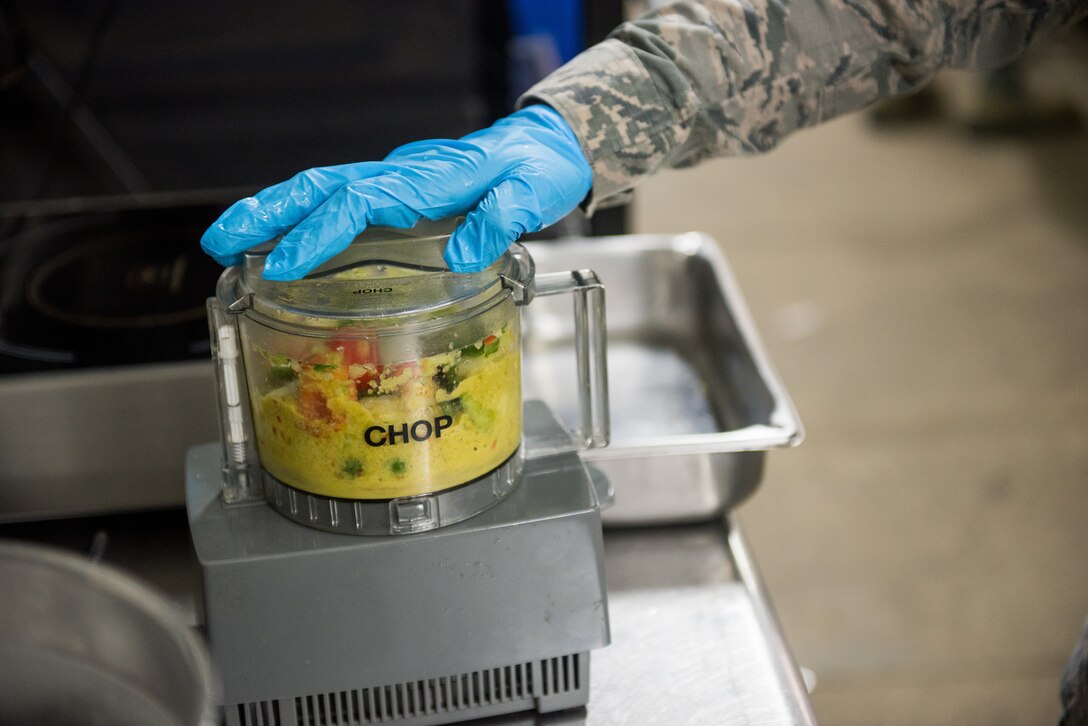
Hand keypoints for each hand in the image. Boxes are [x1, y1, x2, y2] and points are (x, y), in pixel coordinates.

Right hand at [200, 105, 591, 278]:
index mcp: (428, 179)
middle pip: (322, 187)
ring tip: (228, 241)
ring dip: (275, 212)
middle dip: (268, 213)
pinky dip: (306, 218)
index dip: (319, 233)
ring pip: (324, 190)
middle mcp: (402, 176)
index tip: (285, 265)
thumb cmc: (538, 170)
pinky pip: (342, 201)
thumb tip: (464, 254)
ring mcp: (396, 182)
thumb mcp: (534, 195)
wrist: (544, 145)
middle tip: (218, 242)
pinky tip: (283, 241)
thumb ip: (502, 220)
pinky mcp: (398, 193)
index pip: (359, 202)